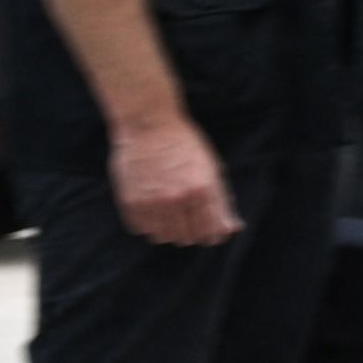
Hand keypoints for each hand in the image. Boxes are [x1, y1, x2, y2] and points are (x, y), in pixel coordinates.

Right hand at [110, 107, 242, 254]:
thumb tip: (232, 229)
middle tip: (190, 219)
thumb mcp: (212, 168)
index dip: (213, 236)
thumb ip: (222, 202)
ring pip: (162, 237)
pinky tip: (153, 208)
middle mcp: (177, 200)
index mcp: (202, 190)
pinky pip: (141, 228)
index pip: (211, 231)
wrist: (148, 124)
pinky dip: (148, 224)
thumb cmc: (184, 143)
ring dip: (169, 231)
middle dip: (192, 233)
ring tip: (170, 212)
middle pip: (187, 238)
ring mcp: (151, 202)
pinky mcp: (130, 202)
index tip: (212, 234)